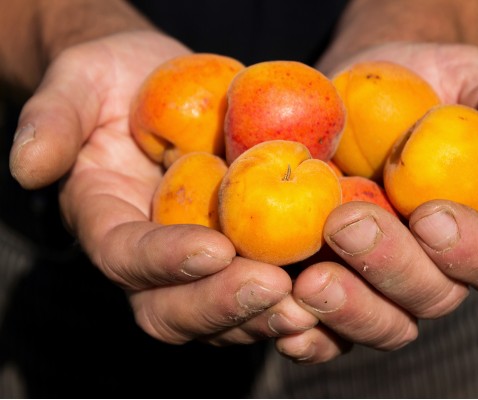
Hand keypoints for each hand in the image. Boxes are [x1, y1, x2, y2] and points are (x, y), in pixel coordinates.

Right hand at [9, 31, 316, 344]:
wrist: (164, 85)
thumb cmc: (118, 80)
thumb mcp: (80, 84)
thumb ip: (53, 122)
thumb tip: (26, 165)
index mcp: (109, 224)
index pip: (128, 259)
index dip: (165, 261)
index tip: (213, 248)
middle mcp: (153, 260)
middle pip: (176, 309)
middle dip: (224, 305)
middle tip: (275, 289)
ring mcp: (202, 264)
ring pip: (227, 315)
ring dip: (269, 315)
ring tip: (314, 300)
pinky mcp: (245, 255)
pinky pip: (267, 292)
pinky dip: (301, 299)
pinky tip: (341, 285)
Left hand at [274, 42, 477, 362]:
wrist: (355, 96)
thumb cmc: (421, 87)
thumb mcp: (468, 78)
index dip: (471, 250)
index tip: (429, 215)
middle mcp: (436, 268)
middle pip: (431, 298)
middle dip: (390, 267)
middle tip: (346, 225)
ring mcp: (382, 284)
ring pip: (380, 323)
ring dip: (346, 310)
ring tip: (309, 282)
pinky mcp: (334, 284)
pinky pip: (326, 330)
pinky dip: (308, 334)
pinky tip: (283, 317)